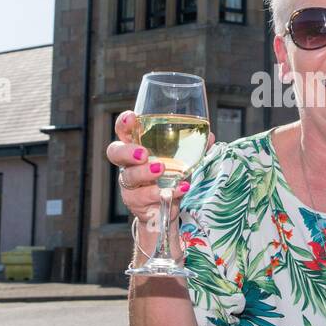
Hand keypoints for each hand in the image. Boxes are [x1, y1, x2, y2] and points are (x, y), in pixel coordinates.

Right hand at [105, 109, 214, 229]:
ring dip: (145, 173)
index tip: (132, 117)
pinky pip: (145, 197)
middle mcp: (128, 164)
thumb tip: (210, 136)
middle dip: (127, 151)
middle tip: (143, 153)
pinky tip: (180, 188)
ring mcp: (130, 184)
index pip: (123, 131)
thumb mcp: (184, 160)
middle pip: (115, 152)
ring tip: (161, 170)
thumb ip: (195, 147)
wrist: (166, 208)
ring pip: (129, 177)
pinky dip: (163, 192)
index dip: (124, 123)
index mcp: (136, 146)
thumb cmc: (170, 177)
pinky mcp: (136, 202)